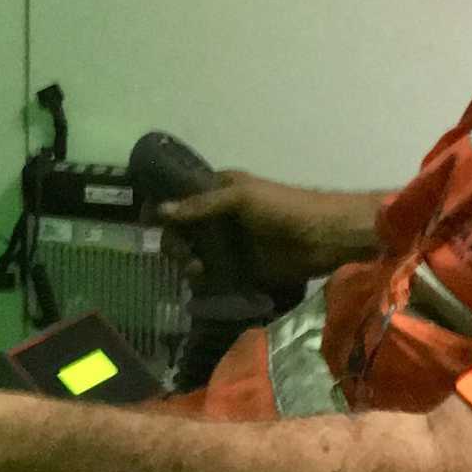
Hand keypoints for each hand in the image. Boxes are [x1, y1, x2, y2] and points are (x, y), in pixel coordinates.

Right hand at [159, 172, 381, 284]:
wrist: (324, 237)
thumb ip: (201, 205)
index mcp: (221, 190)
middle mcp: (221, 216)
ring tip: (196, 269)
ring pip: (195, 253)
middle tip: (182, 253)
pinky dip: (203, 279)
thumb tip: (160, 211)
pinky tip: (203, 281)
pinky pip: (213, 275)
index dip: (163, 206)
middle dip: (175, 240)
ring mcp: (231, 244)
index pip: (182, 197)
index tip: (146, 221)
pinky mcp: (241, 269)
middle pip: (183, 229)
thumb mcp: (241, 197)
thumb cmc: (286, 207)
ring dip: (187, 260)